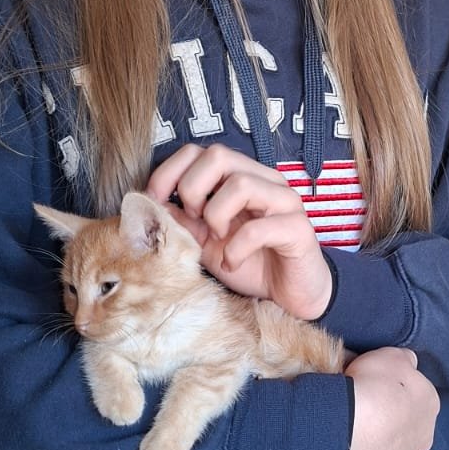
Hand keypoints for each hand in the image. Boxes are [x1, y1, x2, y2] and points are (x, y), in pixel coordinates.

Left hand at [146, 144, 332, 320]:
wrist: (291, 297)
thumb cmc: (252, 263)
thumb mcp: (206, 242)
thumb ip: (183, 222)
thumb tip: (150, 207)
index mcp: (242, 177)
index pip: (199, 152)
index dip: (170, 173)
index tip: (156, 203)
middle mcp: (265, 181)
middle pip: (218, 156)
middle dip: (193, 189)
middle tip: (195, 222)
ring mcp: (285, 202)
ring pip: (240, 184)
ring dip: (216, 216)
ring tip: (218, 240)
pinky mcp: (298, 229)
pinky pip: (260, 228)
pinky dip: (236, 248)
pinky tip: (233, 263)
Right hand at [344, 348, 438, 449]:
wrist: (346, 428)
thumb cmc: (371, 386)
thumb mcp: (391, 356)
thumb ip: (405, 358)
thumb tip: (409, 363)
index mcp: (431, 404)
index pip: (417, 392)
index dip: (396, 387)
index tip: (376, 384)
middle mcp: (425, 436)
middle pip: (408, 423)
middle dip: (392, 417)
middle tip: (366, 407)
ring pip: (393, 448)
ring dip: (380, 440)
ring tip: (354, 429)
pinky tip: (349, 447)